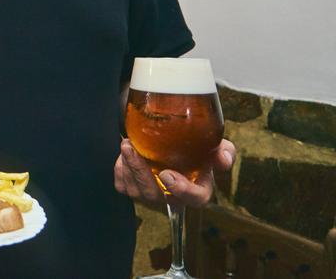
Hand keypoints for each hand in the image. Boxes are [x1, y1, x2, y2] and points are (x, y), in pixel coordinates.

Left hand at [113, 138, 235, 207]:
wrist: (173, 144)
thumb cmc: (196, 150)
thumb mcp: (215, 147)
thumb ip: (224, 152)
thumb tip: (223, 158)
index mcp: (197, 190)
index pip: (194, 199)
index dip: (182, 191)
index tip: (168, 174)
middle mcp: (172, 197)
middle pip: (155, 194)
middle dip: (141, 172)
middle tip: (132, 148)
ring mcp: (151, 197)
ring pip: (135, 190)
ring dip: (128, 166)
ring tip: (126, 144)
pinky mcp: (134, 191)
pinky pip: (123, 185)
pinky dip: (120, 169)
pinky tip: (124, 154)